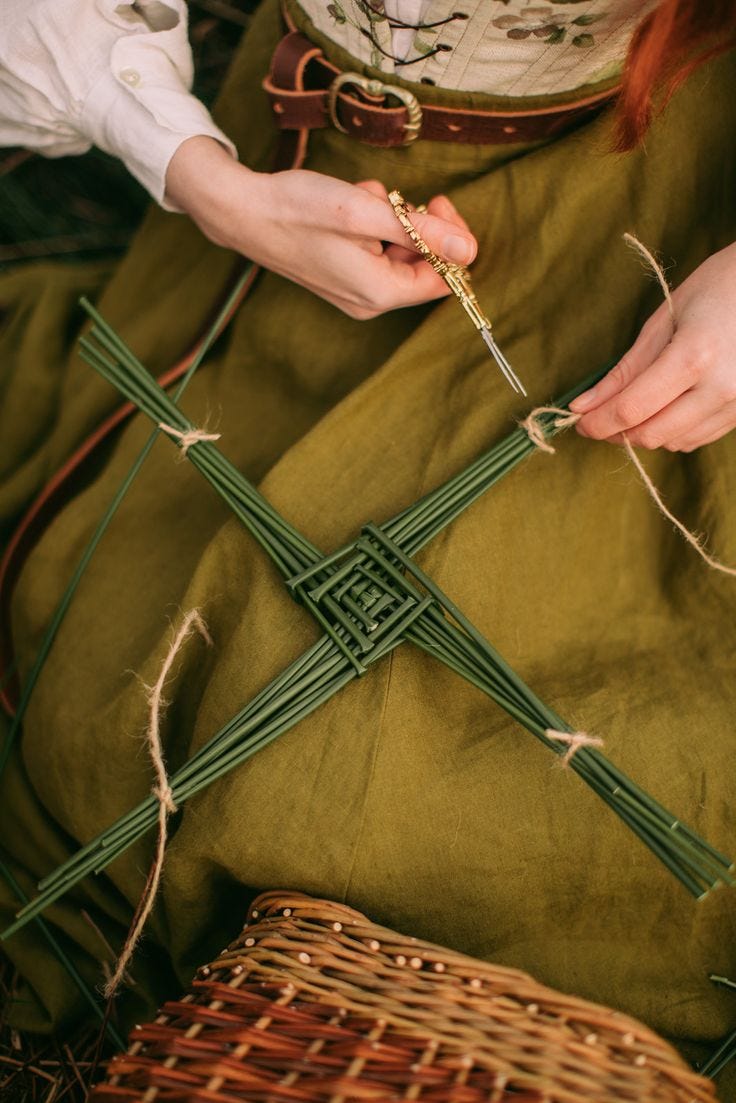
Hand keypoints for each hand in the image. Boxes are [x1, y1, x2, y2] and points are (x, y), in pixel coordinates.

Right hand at [165, 136, 476, 319]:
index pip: (446, 277)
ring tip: (362, 198)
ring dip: (392, 219)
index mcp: (380, 293)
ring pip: (401, 254)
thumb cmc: (298, 209)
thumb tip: (470, 250)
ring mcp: (355, 293)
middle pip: (424, 267)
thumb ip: (419, 231)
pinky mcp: (343, 278)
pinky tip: (349, 207)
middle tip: (396, 196)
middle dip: (416, 224)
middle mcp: (371, 302)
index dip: (451, 240)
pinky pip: (377, 252)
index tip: (436, 202)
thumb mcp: (364, 211)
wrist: (243, 212)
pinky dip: (373, 224)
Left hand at [569, 242, 735, 451]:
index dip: (597, 422)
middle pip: (652, 434)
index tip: (577, 421)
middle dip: (615, 432)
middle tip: (595, 419)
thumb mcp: (664, 320)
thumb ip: (624, 370)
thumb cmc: (717, 288)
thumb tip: (584, 405)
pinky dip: (671, 431)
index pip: (632, 409)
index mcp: (695, 356)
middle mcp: (721, 387)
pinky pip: (698, 437)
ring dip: (643, 432)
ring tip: (630, 408)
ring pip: (674, 442)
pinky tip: (662, 409)